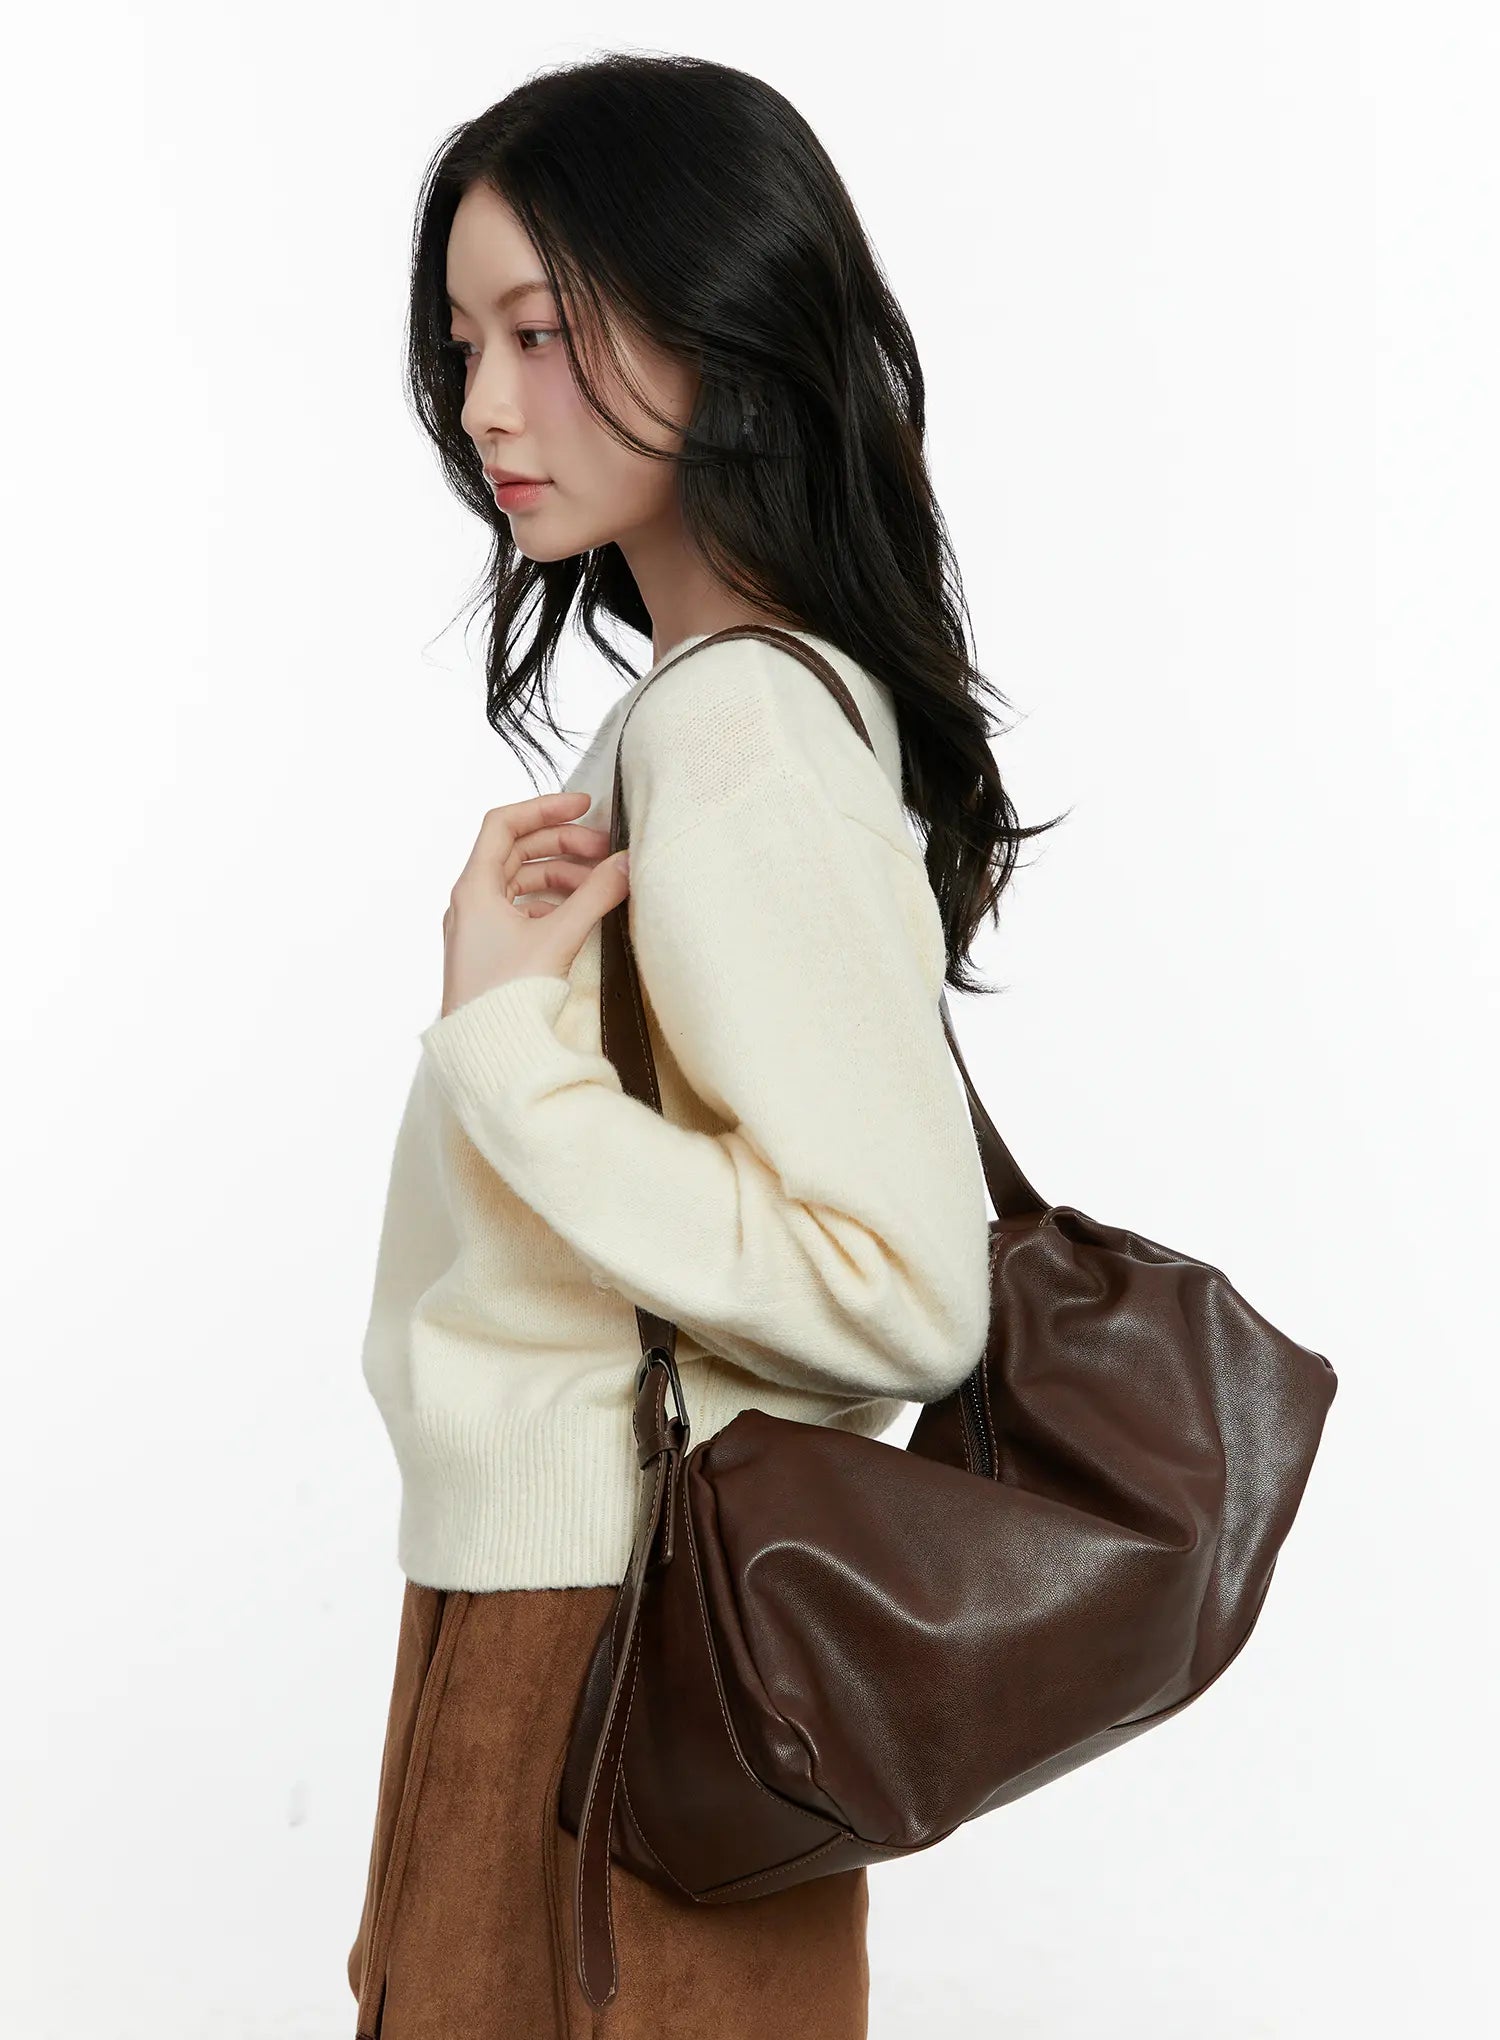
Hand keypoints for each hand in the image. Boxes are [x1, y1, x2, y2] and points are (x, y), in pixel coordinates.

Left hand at [438, 790, 630, 1018]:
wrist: (483, 1053)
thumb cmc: (505, 997)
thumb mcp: (558, 938)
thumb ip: (596, 896)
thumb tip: (627, 864)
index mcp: (474, 888)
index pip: (505, 824)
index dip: (545, 808)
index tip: (584, 806)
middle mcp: (471, 902)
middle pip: (518, 852)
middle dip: (564, 846)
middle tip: (606, 853)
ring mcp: (479, 927)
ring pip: (522, 882)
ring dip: (562, 876)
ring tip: (600, 885)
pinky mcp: (491, 951)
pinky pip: (523, 911)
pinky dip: (553, 903)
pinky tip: (580, 914)